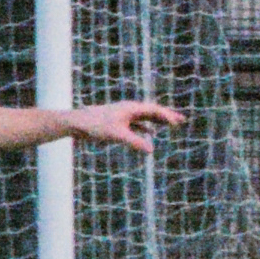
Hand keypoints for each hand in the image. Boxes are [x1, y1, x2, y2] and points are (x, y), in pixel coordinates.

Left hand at [65, 100, 181, 152]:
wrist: (76, 123)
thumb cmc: (95, 126)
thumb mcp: (117, 135)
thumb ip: (135, 142)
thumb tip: (152, 150)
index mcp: (131, 108)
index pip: (154, 110)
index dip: (167, 116)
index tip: (178, 123)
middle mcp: (129, 109)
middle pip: (152, 111)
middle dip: (167, 116)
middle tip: (182, 120)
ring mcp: (124, 115)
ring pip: (145, 117)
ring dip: (158, 121)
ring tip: (171, 124)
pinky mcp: (118, 121)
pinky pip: (137, 123)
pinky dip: (146, 128)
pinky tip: (150, 133)